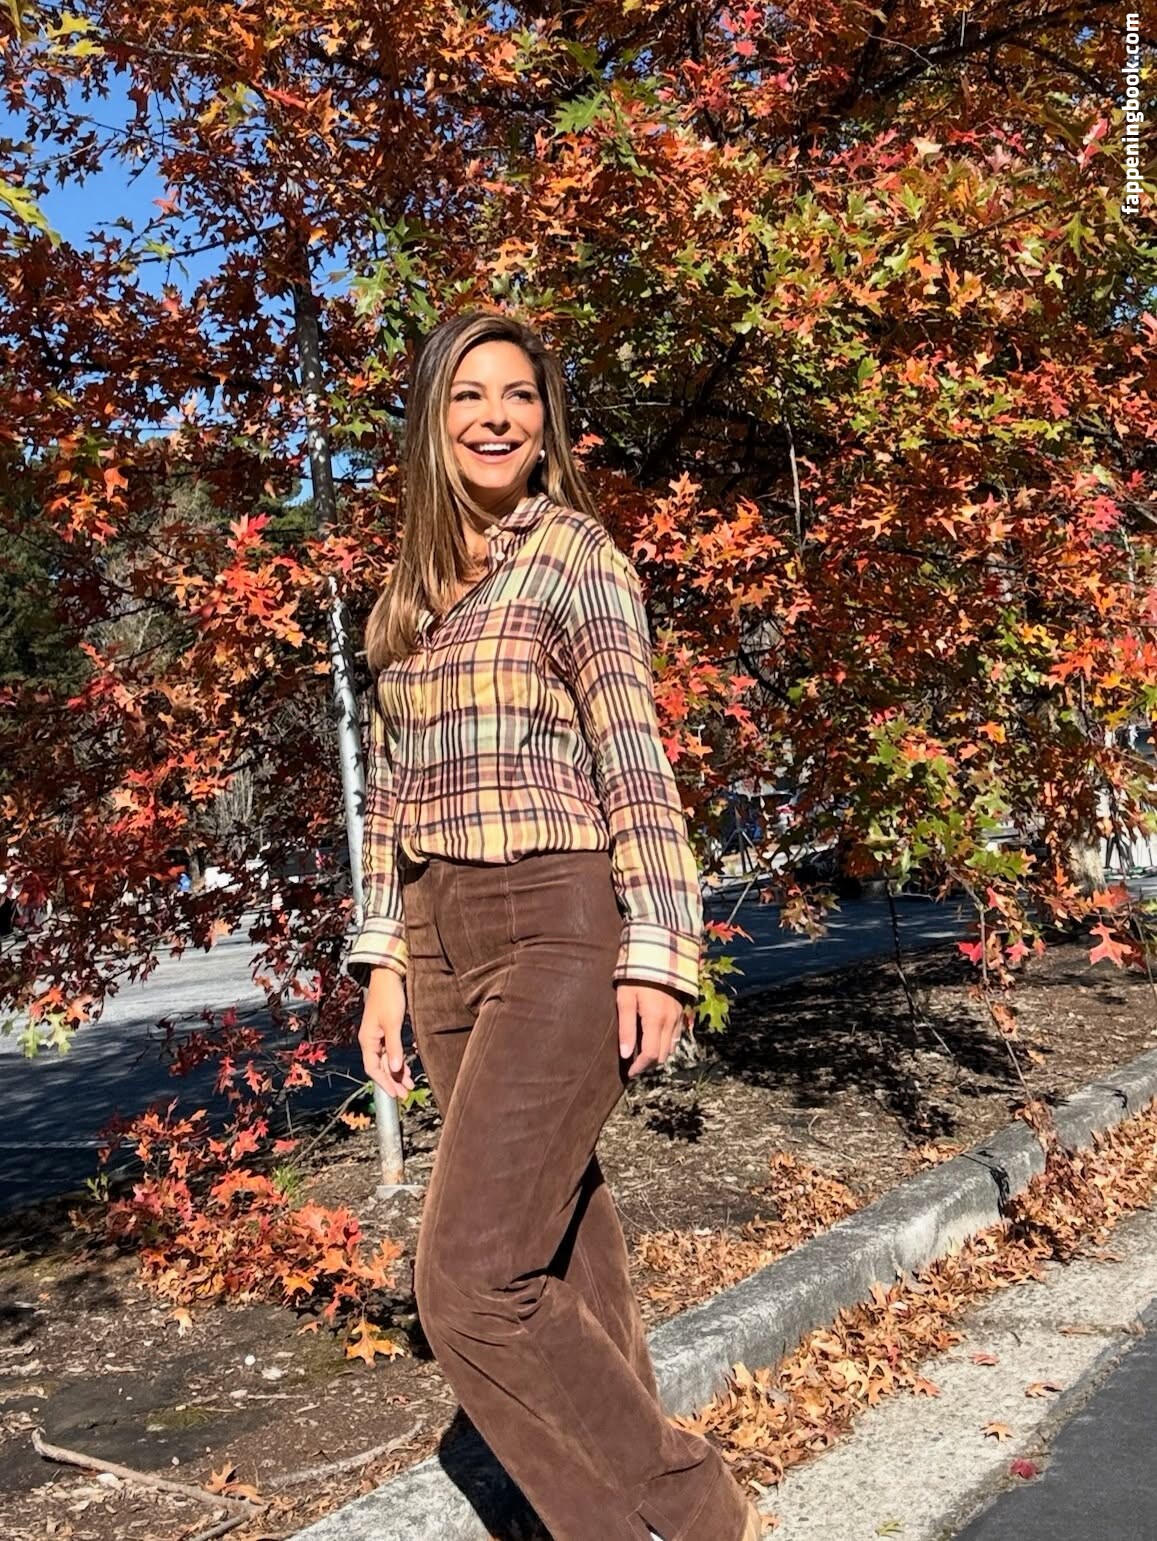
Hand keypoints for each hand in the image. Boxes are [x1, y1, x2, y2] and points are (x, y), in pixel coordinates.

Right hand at [358, 967, 413, 1098]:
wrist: (388, 977)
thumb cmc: (389, 998)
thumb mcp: (393, 1024)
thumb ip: (394, 1048)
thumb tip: (394, 1070)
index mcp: (367, 1040)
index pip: (372, 1069)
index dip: (384, 1083)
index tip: (395, 1095)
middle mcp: (370, 1040)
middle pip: (379, 1067)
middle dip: (392, 1081)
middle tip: (405, 1095)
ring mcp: (377, 1036)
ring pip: (386, 1060)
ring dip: (396, 1072)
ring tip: (409, 1084)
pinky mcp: (385, 1030)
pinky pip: (390, 1051)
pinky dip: (398, 1060)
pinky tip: (406, 1068)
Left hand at [616, 980, 687, 1077]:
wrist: (657, 955)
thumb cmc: (635, 977)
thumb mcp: (625, 1000)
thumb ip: (625, 1028)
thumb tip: (625, 1054)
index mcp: (655, 1020)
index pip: (650, 1055)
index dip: (640, 1067)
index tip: (629, 1072)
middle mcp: (670, 1021)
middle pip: (663, 1055)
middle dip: (648, 1064)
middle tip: (634, 1065)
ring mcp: (678, 1017)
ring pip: (671, 1047)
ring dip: (658, 1055)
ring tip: (642, 1054)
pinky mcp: (681, 1011)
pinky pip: (676, 1036)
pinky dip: (667, 1044)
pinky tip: (655, 1041)